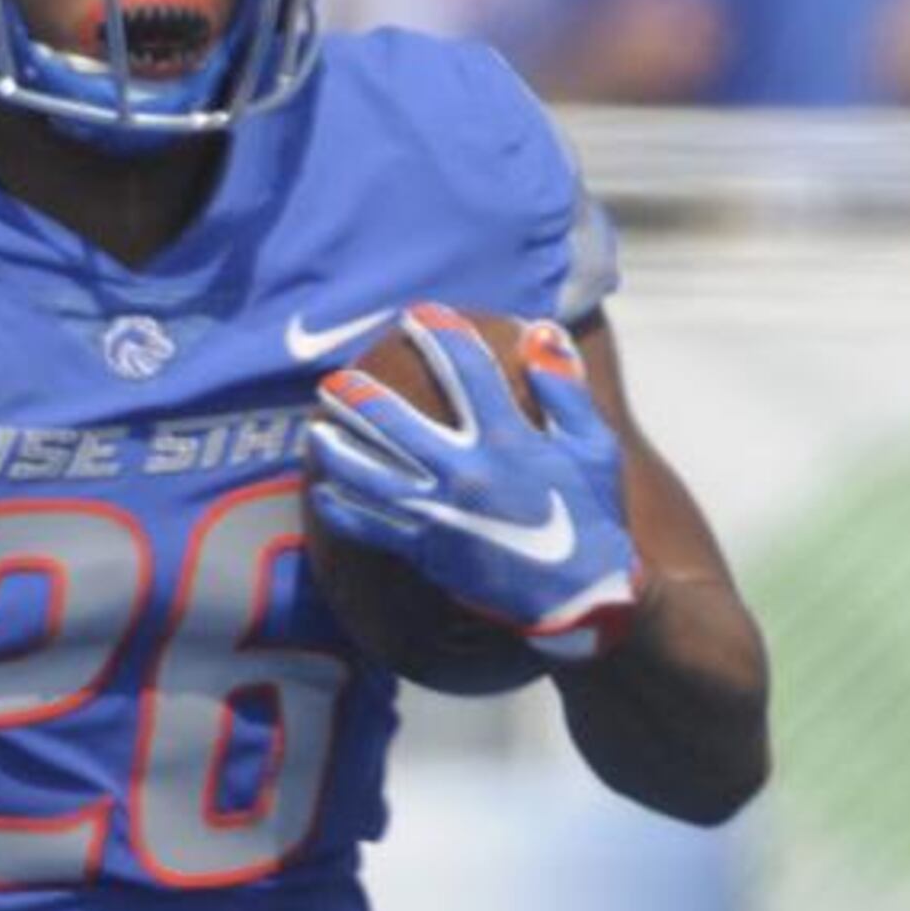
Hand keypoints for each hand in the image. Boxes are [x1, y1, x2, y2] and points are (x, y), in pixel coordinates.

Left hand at [306, 307, 640, 660]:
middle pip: (394, 420)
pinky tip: (322, 492)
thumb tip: (541, 330)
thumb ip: (564, 387)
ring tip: (316, 431)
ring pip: (370, 471)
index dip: (440, 334)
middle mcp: (466, 470)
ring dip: (337, 448)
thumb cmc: (593, 515)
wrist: (584, 596)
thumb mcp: (593, 445)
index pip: (466, 369)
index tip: (419, 314)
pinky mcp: (428, 550)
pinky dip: (343, 508)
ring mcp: (440, 511)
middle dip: (358, 395)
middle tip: (335, 380)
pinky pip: (371, 526)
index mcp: (508, 438)